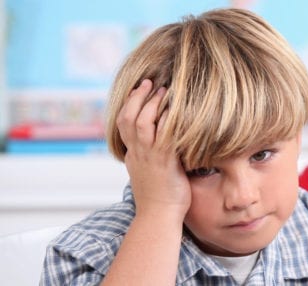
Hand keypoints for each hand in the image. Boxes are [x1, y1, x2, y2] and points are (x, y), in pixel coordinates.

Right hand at [117, 79, 190, 217]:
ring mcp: (149, 157)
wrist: (159, 217)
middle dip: (138, 97)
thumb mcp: (151, 173)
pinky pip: (164, 135)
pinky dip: (169, 119)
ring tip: (164, 90)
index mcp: (133, 155)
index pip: (124, 123)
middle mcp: (138, 153)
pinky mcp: (164, 162)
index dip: (130, 104)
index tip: (138, 90)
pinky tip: (177, 109)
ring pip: (143, 122)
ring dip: (153, 103)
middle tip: (149, 82)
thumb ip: (153, 157)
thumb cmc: (161, 199)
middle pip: (129, 117)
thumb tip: (165, 146)